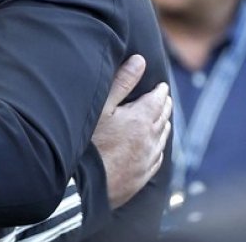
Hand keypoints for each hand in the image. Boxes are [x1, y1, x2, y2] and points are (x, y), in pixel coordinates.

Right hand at [92, 54, 171, 208]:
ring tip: (163, 119)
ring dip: (163, 126)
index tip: (162, 86)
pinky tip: (155, 147)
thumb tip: (140, 60)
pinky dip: (158, 147)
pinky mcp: (141, 178)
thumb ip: (122, 82)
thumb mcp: (101, 106)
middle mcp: (150, 141)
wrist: (80, 184)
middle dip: (164, 106)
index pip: (158, 100)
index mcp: (141, 120)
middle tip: (164, 99)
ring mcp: (147, 161)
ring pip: (162, 139)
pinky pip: (157, 159)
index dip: (160, 91)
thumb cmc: (86, 142)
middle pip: (163, 119)